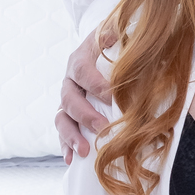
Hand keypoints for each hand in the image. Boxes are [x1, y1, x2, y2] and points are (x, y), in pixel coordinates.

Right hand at [56, 30, 115, 164]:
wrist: (109, 50)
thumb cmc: (121, 45)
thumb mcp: (123, 36)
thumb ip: (126, 36)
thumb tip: (132, 34)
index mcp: (81, 58)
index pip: (83, 70)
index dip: (95, 84)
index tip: (112, 97)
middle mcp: (71, 79)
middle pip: (70, 98)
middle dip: (85, 114)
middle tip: (102, 127)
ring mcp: (68, 98)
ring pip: (62, 117)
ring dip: (71, 135)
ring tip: (84, 150)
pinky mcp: (69, 115)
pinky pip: (62, 132)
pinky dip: (66, 146)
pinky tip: (71, 159)